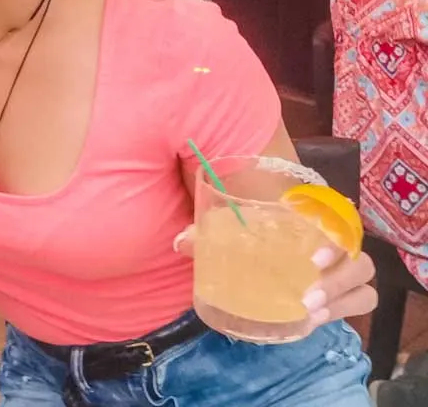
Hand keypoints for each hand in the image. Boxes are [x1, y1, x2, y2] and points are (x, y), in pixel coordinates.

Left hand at [172, 225, 376, 327]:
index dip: (336, 240)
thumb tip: (180, 242)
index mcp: (312, 222)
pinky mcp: (339, 296)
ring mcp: (341, 274)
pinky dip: (341, 312)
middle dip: (338, 281)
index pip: (343, 223)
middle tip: (305, 297)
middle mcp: (335, 247)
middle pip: (360, 261)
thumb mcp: (228, 234)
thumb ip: (206, 235)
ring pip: (364, 285)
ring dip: (341, 299)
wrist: (258, 256)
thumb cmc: (248, 234)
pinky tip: (312, 322)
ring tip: (310, 313)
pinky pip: (358, 304)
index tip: (311, 261)